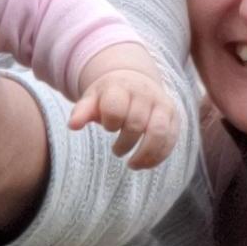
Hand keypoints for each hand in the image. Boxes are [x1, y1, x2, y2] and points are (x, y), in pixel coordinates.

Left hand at [68, 47, 180, 169]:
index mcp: (121, 87)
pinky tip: (146, 164)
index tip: (107, 128)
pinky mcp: (173, 116)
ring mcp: (161, 104)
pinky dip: (159, 156)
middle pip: (136, 123)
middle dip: (125, 143)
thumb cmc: (109, 95)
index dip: (110, 123)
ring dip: (145, 154)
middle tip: (116, 151)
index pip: (116, 108)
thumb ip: (82, 111)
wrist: (135, 80)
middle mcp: (144, 94)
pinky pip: (171, 139)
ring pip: (159, 133)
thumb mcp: (92, 98)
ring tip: (132, 165)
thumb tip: (73, 126)